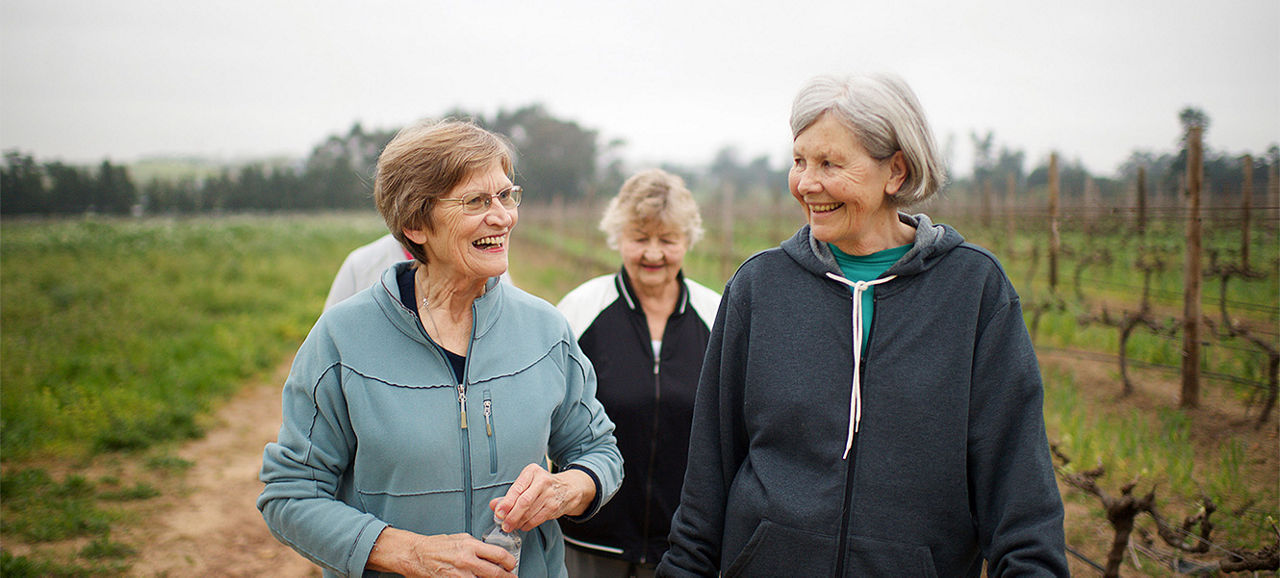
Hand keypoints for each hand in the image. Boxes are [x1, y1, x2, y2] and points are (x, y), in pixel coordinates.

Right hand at [366, 527, 515, 577]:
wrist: (416, 554)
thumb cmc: (437, 545)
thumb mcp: (460, 538)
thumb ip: (476, 545)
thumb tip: (490, 552)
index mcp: (470, 545)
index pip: (498, 554)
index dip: (509, 562)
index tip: (511, 564)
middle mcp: (467, 560)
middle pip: (495, 573)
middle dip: (507, 577)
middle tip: (511, 577)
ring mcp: (460, 574)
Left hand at [489, 463, 595, 531]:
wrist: (568, 488)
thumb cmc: (541, 485)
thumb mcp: (526, 483)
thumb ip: (510, 495)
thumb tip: (493, 505)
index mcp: (532, 472)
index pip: (517, 489)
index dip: (506, 503)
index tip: (498, 513)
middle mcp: (542, 481)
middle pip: (524, 502)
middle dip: (512, 515)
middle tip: (504, 525)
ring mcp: (550, 494)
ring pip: (531, 512)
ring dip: (518, 522)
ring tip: (511, 526)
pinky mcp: (554, 506)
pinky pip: (538, 519)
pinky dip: (528, 524)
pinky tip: (522, 526)